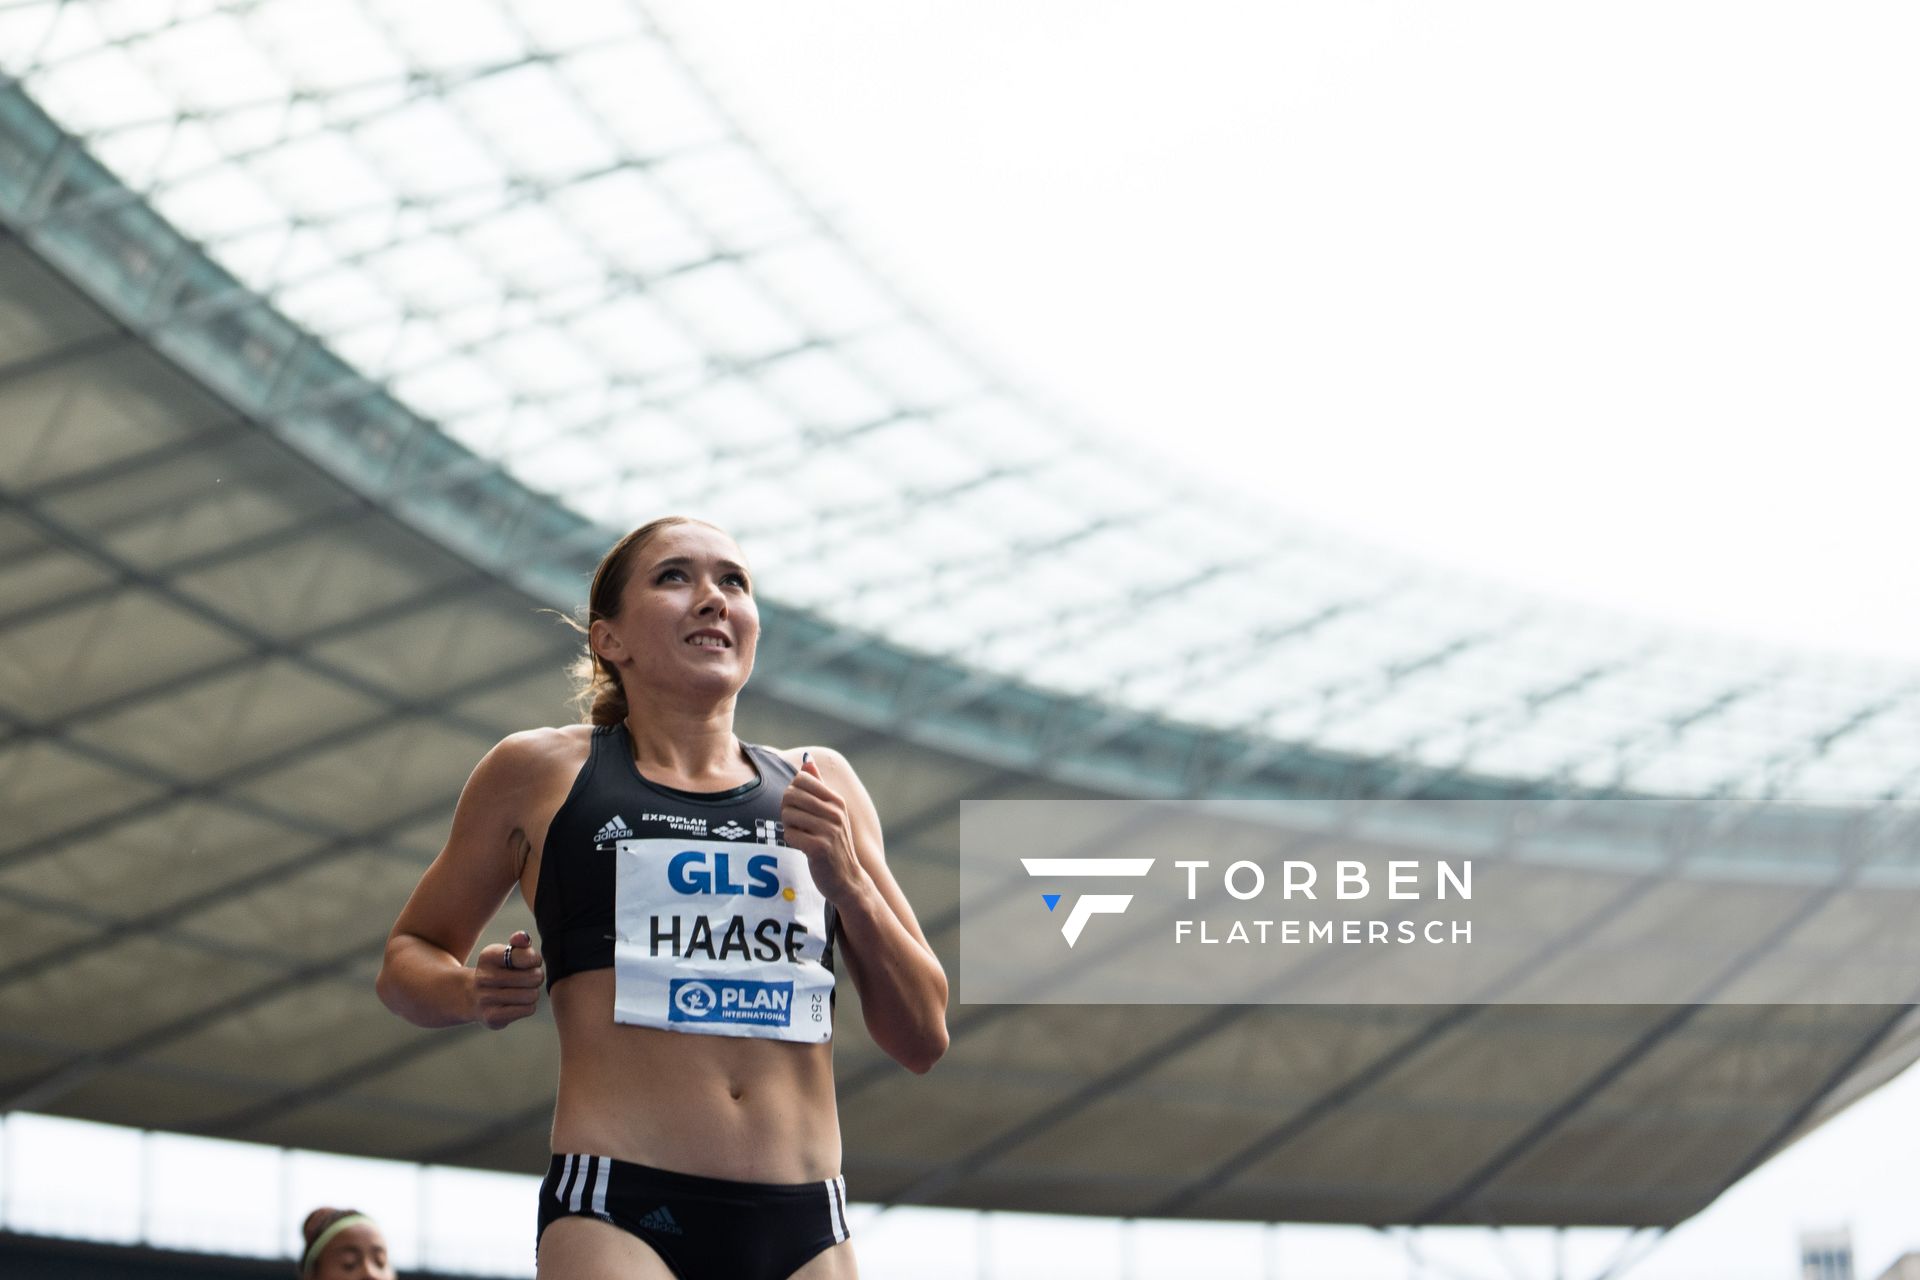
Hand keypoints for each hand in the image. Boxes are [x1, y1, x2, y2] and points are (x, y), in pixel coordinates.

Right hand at [472, 930, 542, 1029]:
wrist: (470, 996)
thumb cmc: (498, 971)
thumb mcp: (505, 953)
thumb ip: (519, 943)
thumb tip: (524, 938)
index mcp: (488, 956)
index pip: (525, 956)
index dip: (534, 960)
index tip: (528, 963)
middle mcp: (484, 977)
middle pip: (533, 977)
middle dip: (536, 977)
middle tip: (528, 978)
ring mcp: (486, 999)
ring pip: (531, 995)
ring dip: (532, 993)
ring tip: (522, 990)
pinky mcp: (492, 1018)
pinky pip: (528, 1010)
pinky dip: (528, 1006)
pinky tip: (517, 1003)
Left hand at [780, 753, 867, 905]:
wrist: (847, 879)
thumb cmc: (834, 844)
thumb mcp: (831, 812)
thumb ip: (818, 785)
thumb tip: (807, 759)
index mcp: (837, 800)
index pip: (801, 779)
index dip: (792, 792)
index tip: (799, 807)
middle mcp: (835, 812)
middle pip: (790, 795)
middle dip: (786, 809)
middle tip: (797, 824)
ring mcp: (829, 830)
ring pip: (787, 815)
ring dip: (789, 827)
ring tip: (802, 836)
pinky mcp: (819, 848)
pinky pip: (790, 835)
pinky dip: (791, 841)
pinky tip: (802, 847)